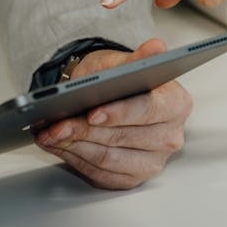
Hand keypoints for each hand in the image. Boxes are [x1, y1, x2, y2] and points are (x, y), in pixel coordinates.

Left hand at [34, 39, 192, 188]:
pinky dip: (74, 159)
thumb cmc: (116, 80)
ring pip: (108, 159)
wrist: (106, 97)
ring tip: (50, 133)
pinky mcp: (131, 178)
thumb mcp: (120, 62)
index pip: (149, 110)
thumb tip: (156, 48)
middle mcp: (170, 137)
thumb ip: (136, 59)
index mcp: (176, 104)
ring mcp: (153, 161)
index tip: (92, 113)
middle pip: (123, 138)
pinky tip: (58, 145)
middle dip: (84, 130)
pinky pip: (100, 174)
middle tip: (56, 124)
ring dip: (74, 146)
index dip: (119, 113)